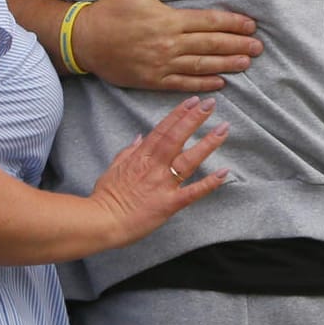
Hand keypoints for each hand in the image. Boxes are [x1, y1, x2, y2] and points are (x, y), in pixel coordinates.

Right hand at [77, 0, 261, 92]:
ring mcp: (162, 64)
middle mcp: (169, 43)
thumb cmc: (110, 9)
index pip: (210, 22)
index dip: (233, 24)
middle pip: (212, 44)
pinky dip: (204, 83)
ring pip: (202, 65)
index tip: (251, 26)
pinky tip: (221, 82)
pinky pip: (184, 83)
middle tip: (259, 48)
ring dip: (228, 64)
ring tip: (247, 63)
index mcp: (169, 20)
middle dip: (238, 45)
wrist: (82, 40)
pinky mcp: (153, 80)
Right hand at [88, 95, 230, 248]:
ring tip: (223, 129)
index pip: (162, 130)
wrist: (99, 222)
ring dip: (207, 144)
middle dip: (194, 119)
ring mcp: (162, 185)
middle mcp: (154, 167)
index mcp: (141, 158)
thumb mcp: (113, 168)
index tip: (192, 101)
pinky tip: (224, 172)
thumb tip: (140, 136)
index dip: (178, 114)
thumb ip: (128, 151)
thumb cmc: (105, 197)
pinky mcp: (169, 204)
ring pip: (188, 160)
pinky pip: (192, 192)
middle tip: (211, 103)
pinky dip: (208, 183)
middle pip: (176, 138)